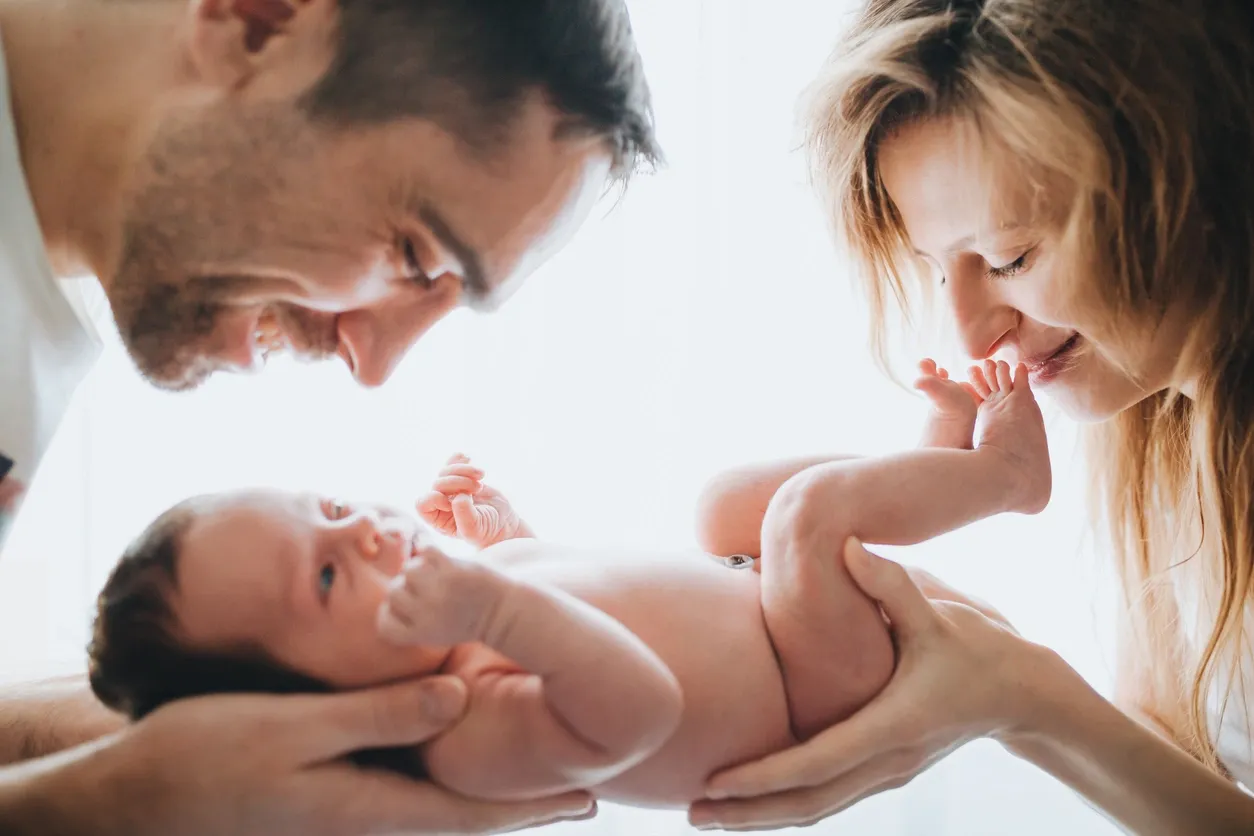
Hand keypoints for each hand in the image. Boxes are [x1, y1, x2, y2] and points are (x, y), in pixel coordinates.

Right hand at [8, 678, 594, 834]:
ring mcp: (343, 809)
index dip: (530, 808)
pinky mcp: (324, 793)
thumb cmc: (206, 757)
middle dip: (523, 806)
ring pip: (435, 801)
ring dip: (487, 792)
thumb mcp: (293, 729)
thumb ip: (378, 714)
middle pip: (461, 814)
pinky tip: (449, 749)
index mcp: (365, 809)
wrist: (131, 797)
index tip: (588, 796)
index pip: (469, 817)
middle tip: (584, 792)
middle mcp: (363, 818)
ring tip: (536, 774)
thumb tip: (461, 696)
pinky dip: (438, 773)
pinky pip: (400, 785)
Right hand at [378, 539, 507, 646]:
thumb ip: (412, 620)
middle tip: (425, 586)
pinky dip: (432, 551)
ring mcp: (438, 592)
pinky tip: (442, 560)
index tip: (405, 609)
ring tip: (435, 573)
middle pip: (392, 593)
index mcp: (421, 634)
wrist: (503, 611)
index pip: (384, 625)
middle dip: (405, 587)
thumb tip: (388, 598)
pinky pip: (425, 551)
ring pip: (407, 570)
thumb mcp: (437, 632)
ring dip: (419, 567)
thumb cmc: (467, 620)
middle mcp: (426, 615)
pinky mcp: (452, 571)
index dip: (389, 614)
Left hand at [418, 454, 530, 547]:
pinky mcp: (461, 479)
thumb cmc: (487, 531)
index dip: (436, 498)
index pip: (422, 504)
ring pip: (445, 471)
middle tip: (478, 487)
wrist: (503, 522)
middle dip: (457, 482)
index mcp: (437, 519)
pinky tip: (468, 458)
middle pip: (436, 484)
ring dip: (463, 470)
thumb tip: (458, 497)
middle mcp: (440, 503)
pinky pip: (453, 464)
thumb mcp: (476, 530)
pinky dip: (459, 459)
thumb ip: (465, 517)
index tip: (458, 501)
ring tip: (481, 475)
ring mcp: (450, 490)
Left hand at [689, 539, 1052, 830]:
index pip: (816, 763)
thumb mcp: (941, 617)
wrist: (1023, 694)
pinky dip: (787, 804)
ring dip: (761, 817)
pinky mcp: (884, 770)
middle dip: (747, 814)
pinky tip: (753, 803)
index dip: (763, 776)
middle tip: (691, 813)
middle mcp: (887, 762)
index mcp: (893, 727)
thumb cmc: (980, 651)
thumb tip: (846, 546)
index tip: (717, 782)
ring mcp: (887, 773)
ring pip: (816, 809)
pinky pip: (827, 797)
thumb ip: (892, 585)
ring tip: (707, 815)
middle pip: (807, 804)